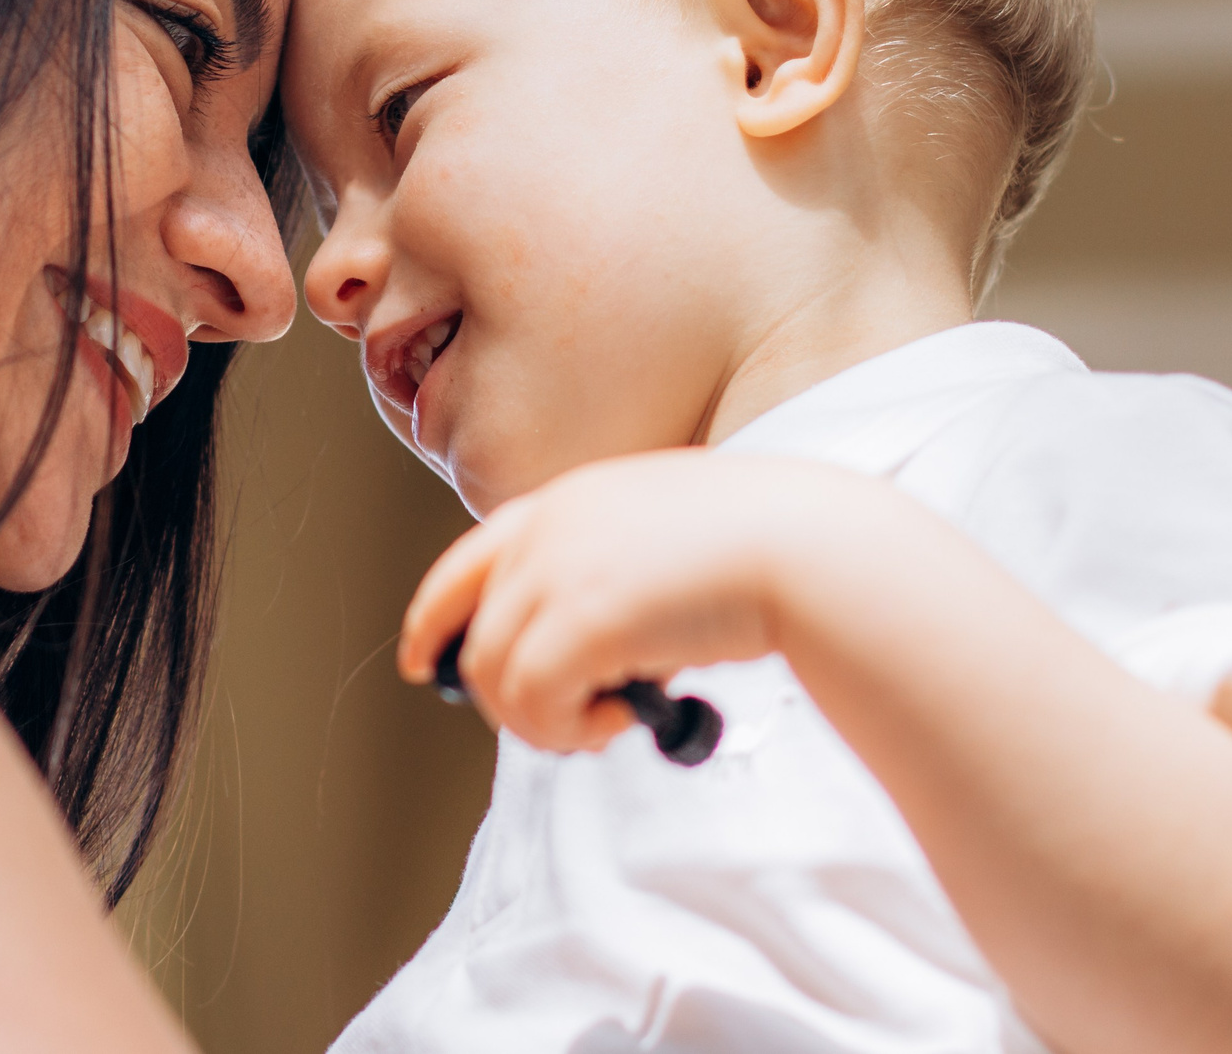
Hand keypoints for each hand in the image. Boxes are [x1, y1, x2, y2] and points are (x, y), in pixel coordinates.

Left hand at [397, 449, 881, 752]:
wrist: (808, 548)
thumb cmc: (761, 551)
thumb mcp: (662, 542)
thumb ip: (608, 577)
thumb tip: (586, 664)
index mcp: (567, 501)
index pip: (465, 562)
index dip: (432, 618)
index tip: (423, 664)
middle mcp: (548, 528)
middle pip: (471, 634)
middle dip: (504, 697)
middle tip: (569, 728)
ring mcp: (559, 570)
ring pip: (493, 677)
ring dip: (543, 723)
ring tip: (606, 725)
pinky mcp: (581, 619)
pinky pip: (532, 702)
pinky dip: (569, 729)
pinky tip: (621, 720)